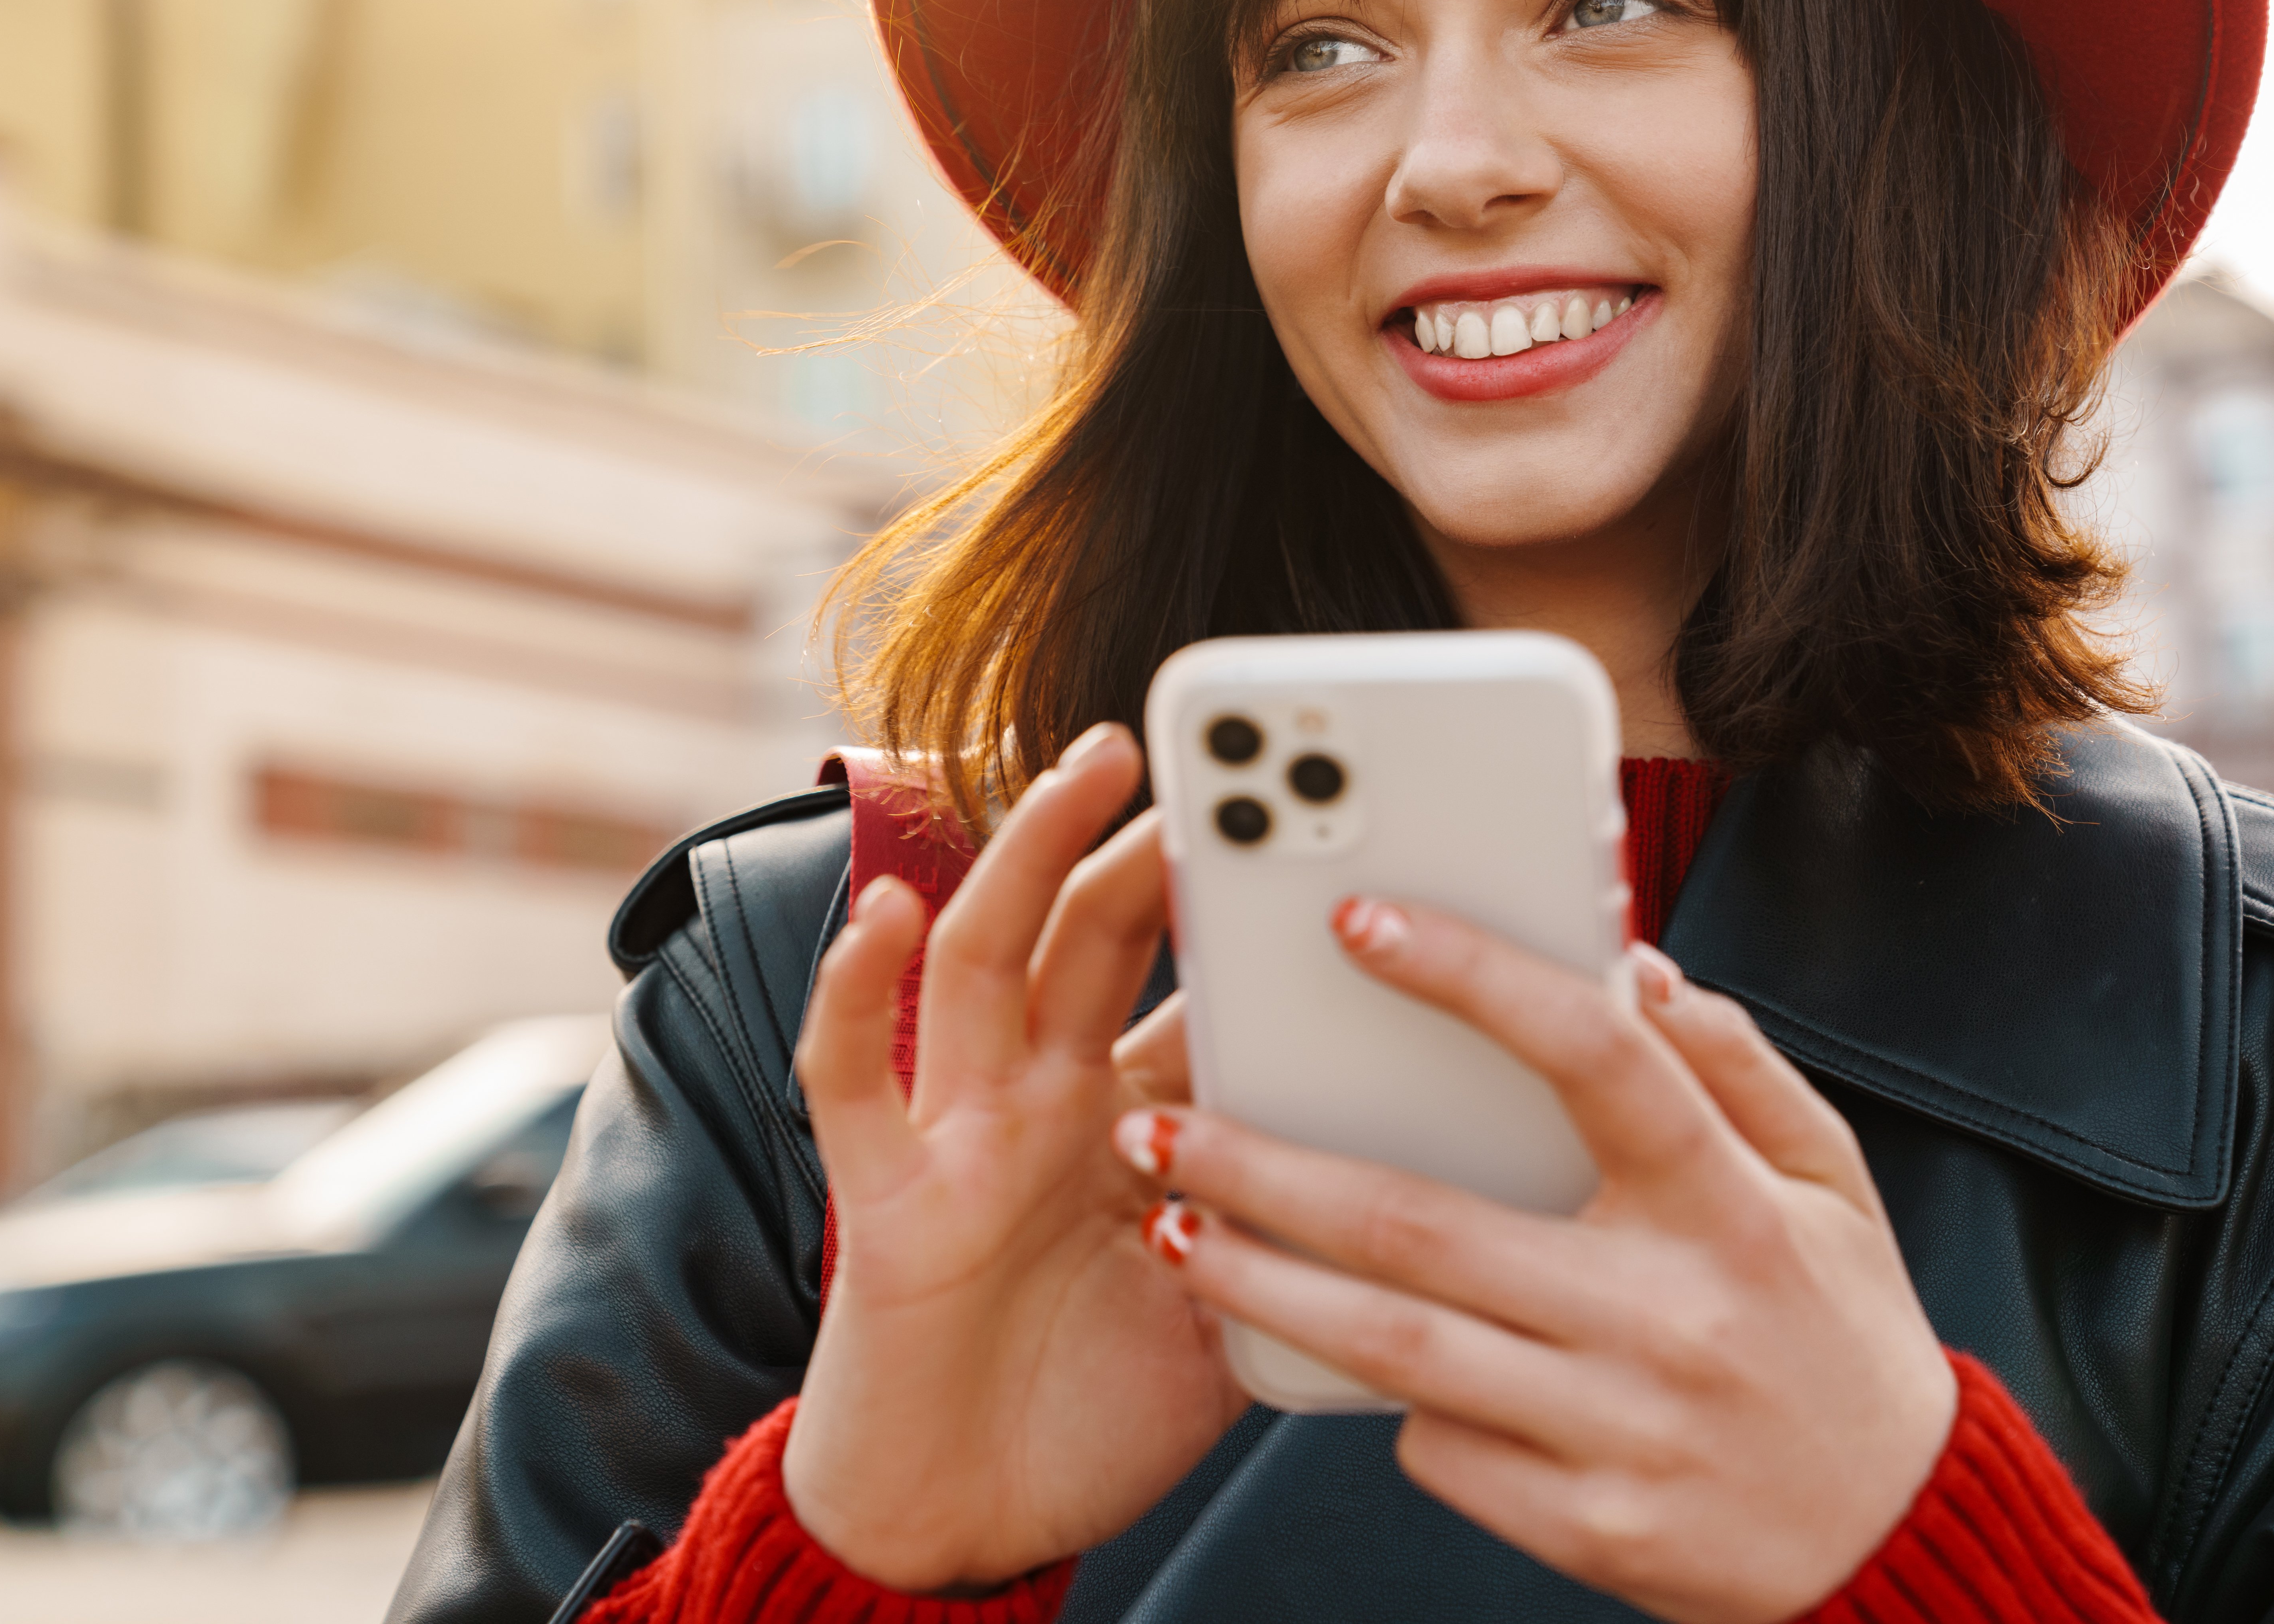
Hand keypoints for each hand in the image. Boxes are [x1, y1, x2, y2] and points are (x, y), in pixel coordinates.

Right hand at [783, 725, 1245, 1589]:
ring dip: (1027, 857)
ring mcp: (958, 1135)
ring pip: (983, 959)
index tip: (1312, 833)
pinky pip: (855, 1077)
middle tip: (1201, 750)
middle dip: (1136, 835)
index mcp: (1130, 1119)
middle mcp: (1041, 1102)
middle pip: (1086, 933)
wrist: (966, 1523)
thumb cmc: (1092, 1410)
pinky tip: (883, 911)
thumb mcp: (1228, 1307)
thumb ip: (1293, 1232)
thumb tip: (1419, 1179)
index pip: (1183, 982)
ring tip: (1083, 772)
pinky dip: (854, 991)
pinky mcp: (884, 1195)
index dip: (1234, 909)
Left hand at [1118, 898, 1955, 1623]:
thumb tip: (1631, 967)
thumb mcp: (1831, 1180)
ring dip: (1266, 1289)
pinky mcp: (1594, 1529)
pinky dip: (1386, 1404)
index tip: (1357, 922)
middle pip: (1429, 1225)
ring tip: (1170, 1231)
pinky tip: (1333, 1361)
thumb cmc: (1840, 1328)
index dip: (1474, 979)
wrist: (1899, 1538)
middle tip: (1158, 1120)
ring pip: (1400, 1351)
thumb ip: (1733, 1065)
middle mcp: (1672, 1313)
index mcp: (1732, 1204)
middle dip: (1271, 1170)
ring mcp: (1628, 1431)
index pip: (1597, 1057)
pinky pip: (1444, 1452)